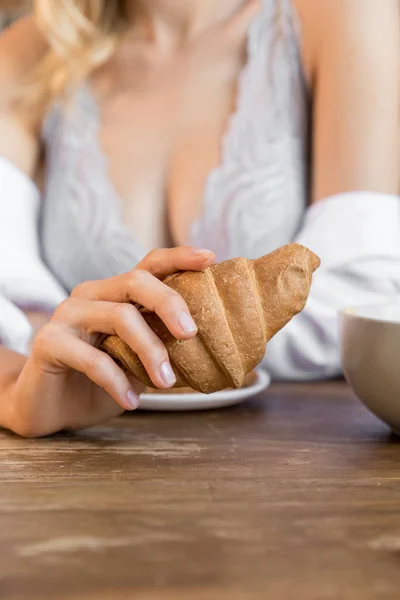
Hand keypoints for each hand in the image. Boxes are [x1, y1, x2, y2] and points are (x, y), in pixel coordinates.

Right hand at [6, 247, 214, 436]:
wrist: (48, 407)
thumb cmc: (98, 381)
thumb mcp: (137, 361)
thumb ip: (162, 347)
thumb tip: (212, 351)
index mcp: (114, 293)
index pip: (149, 265)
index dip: (179, 257)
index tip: (209, 258)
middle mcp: (91, 295)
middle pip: (135, 281)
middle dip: (170, 303)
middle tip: (191, 334)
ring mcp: (67, 315)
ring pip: (119, 315)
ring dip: (150, 350)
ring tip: (166, 383)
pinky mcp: (49, 342)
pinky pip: (92, 358)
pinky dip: (117, 382)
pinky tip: (131, 403)